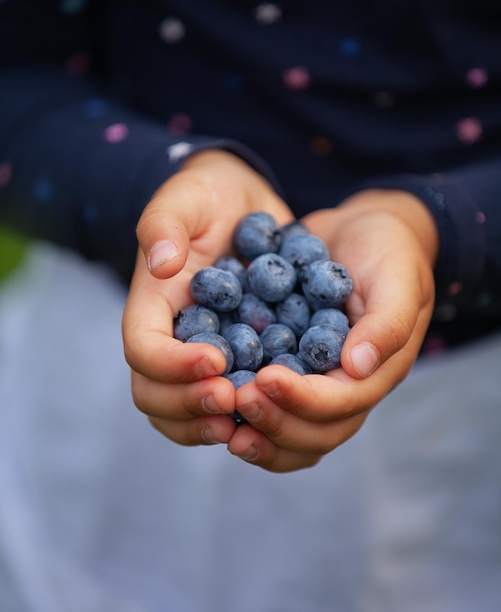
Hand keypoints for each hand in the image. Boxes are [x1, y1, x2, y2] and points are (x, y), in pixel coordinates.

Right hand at [122, 149, 293, 446]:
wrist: (243, 206)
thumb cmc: (209, 196)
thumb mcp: (187, 196)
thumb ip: (165, 224)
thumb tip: (160, 265)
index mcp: (152, 307)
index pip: (143, 351)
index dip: (172, 365)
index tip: (215, 359)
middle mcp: (171, 340)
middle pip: (155, 395)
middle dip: (189, 405)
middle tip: (232, 400)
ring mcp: (200, 356)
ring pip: (184, 413)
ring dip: (209, 424)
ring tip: (248, 423)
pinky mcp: (236, 362)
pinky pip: (227, 405)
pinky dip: (243, 418)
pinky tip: (276, 414)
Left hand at [227, 189, 437, 471]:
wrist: (360, 234)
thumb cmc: (389, 252)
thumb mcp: (397, 278)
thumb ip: (386, 323)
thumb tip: (357, 367)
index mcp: (375, 373)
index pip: (341, 403)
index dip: (304, 399)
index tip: (265, 378)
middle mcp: (344, 389)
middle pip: (314, 433)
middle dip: (275, 422)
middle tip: (236, 399)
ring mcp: (315, 383)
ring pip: (291, 434)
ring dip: (258, 434)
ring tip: (221, 420)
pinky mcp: (289, 369)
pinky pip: (270, 406)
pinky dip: (244, 414)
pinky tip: (213, 401)